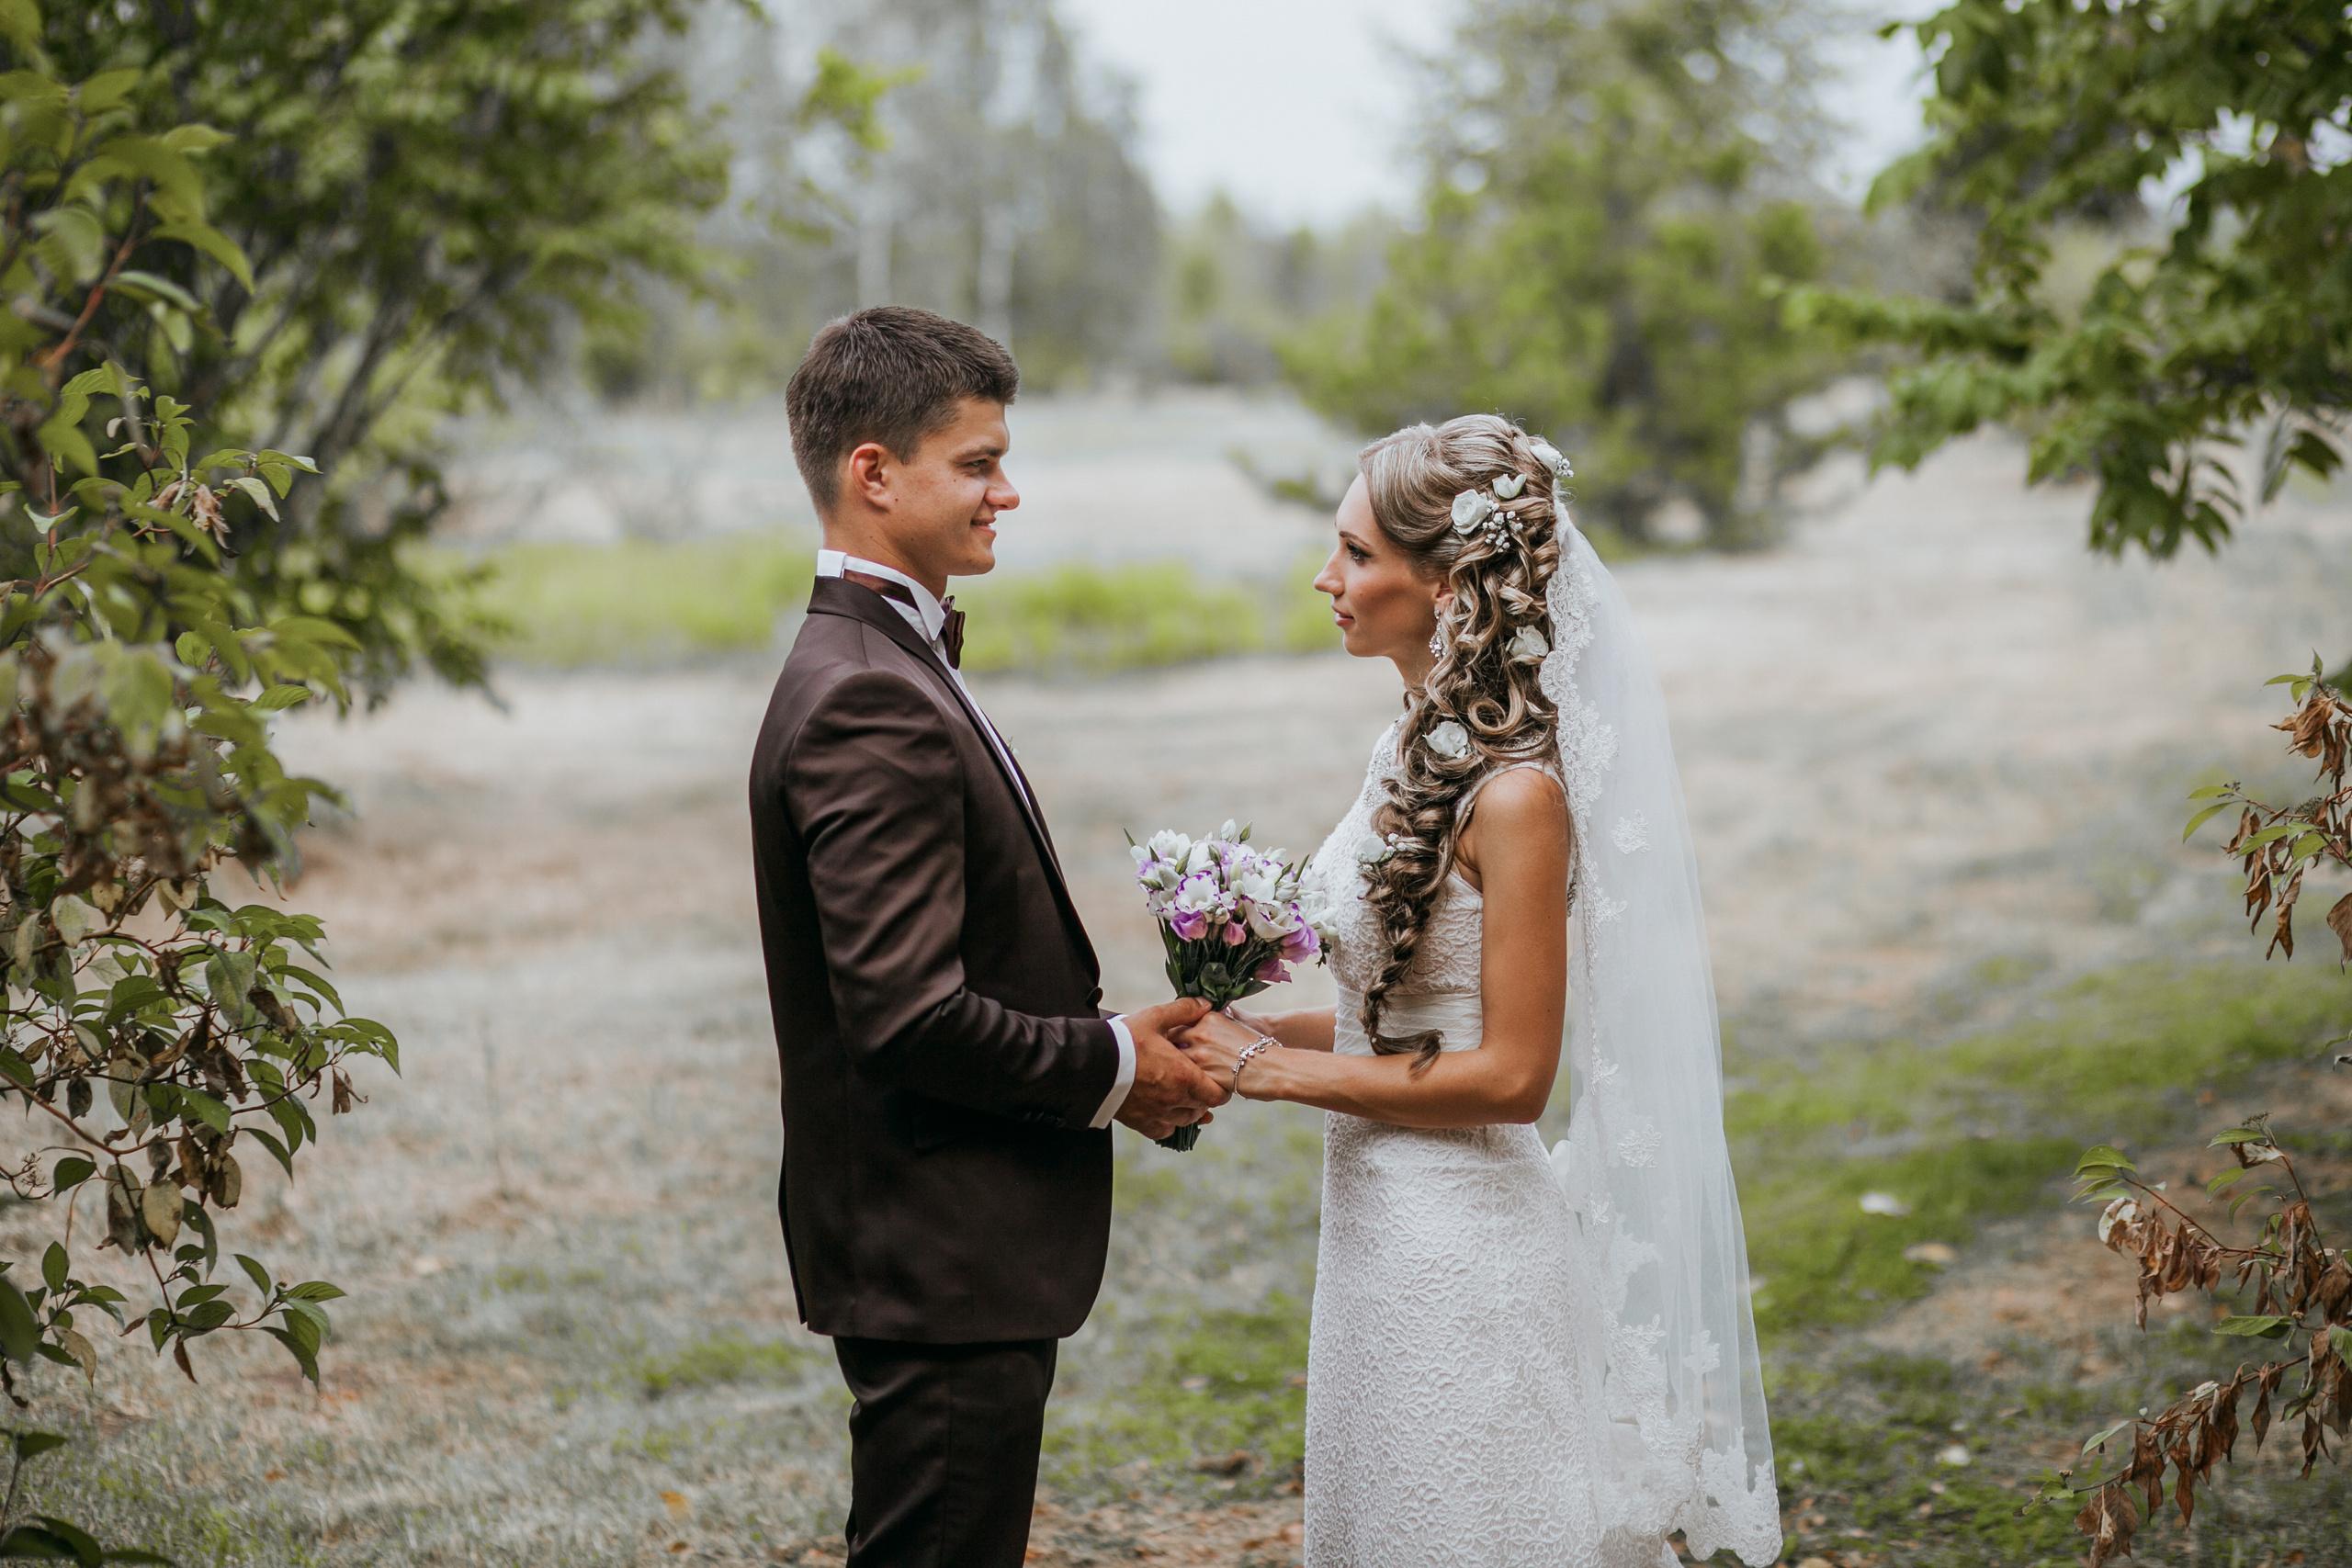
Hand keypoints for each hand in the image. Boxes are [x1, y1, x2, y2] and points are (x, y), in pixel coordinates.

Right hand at [1114, 997, 1228, 1140]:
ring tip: (1185, 1099)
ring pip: (1185, 1121)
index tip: (1217, 1081)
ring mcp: (1157, 1113)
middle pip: (1202, 1108)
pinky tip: (1166, 1113)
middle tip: (1200, 1086)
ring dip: (1188, 1111)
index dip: (1220, 1088)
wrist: (1093, 1064)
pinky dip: (1168, 1124)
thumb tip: (1205, 1004)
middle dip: (1204, 1098)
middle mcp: (1174, 1099)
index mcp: (1184, 1076)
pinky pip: (1163, 1131)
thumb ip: (1183, 1011)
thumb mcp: (1155, 1018)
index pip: (1217, 1094)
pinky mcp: (1140, 1122)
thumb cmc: (1125, 1040)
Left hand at [1171, 1009, 1266, 1095]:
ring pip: (1173, 1061)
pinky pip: (1183, 1080)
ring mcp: (1200, 1055)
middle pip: (1169, 1039)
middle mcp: (1201, 1033)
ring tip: (1176, 1076)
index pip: (1175, 1021)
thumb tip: (1195, 1022)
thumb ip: (1212, 1023)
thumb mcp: (1234, 1024)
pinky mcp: (1203, 1077)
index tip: (1170, 1040)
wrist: (1276, 1068)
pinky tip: (1190, 1088)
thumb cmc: (1257, 1048)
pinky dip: (1184, 1084)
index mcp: (1207, 1017)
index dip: (1172, 1032)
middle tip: (1165, 1058)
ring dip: (1172, 1068)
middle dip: (1166, 1049)